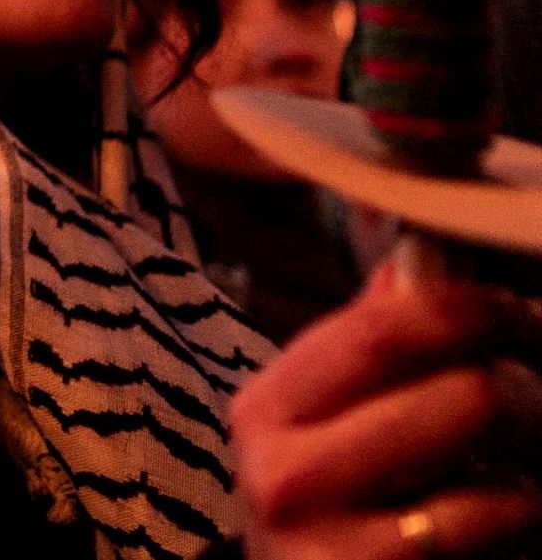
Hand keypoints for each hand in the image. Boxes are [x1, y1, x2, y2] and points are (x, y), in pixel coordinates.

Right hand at [233, 240, 541, 556]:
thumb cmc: (338, 507)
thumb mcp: (329, 421)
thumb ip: (370, 342)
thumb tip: (418, 254)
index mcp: (270, 406)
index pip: (391, 327)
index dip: (482, 312)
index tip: (523, 318)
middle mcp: (286, 473)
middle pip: (469, 396)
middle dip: (533, 392)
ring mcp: (332, 544)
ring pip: (503, 480)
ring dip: (537, 475)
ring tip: (520, 475)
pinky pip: (499, 537)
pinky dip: (524, 526)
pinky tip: (502, 531)